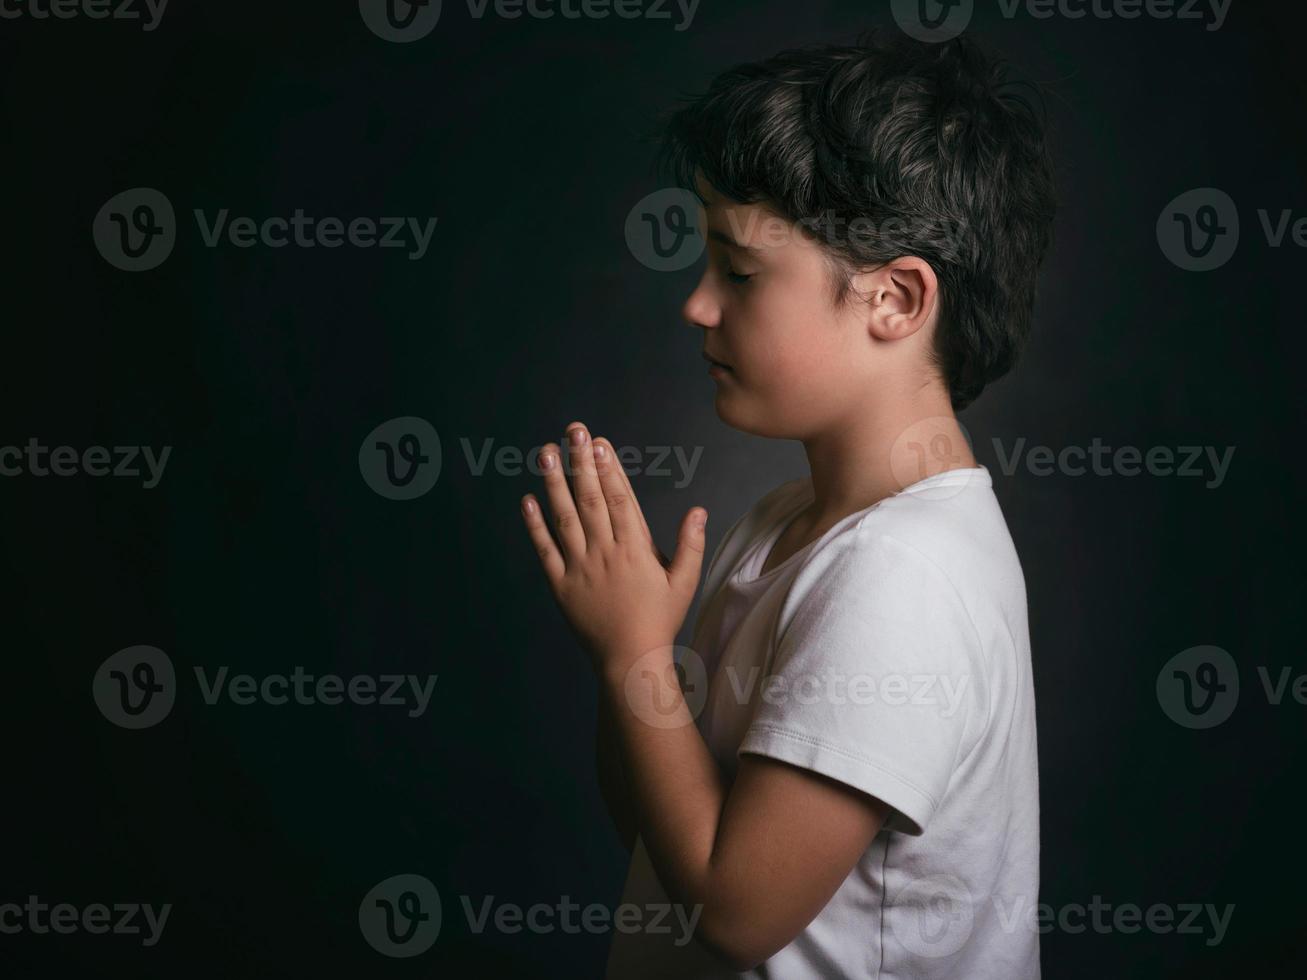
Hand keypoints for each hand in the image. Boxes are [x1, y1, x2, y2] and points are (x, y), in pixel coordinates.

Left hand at [520, 422, 706, 678]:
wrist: (629, 659)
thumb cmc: (660, 620)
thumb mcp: (685, 582)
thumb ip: (691, 544)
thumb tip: (698, 509)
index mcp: (635, 549)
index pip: (620, 498)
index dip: (609, 467)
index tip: (600, 442)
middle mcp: (604, 552)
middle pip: (591, 498)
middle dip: (582, 461)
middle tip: (574, 430)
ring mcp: (579, 567)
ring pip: (564, 517)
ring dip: (554, 482)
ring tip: (546, 453)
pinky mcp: (560, 584)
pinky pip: (545, 549)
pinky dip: (534, 525)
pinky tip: (527, 499)